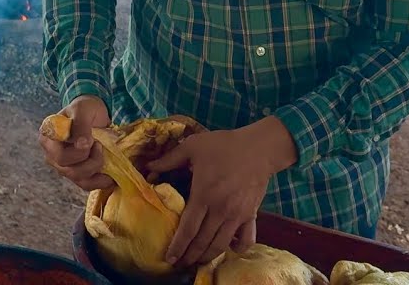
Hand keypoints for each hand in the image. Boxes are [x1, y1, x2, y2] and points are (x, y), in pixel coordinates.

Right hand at [38, 95, 112, 191]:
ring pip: (78, 178)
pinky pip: (86, 184)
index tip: (91, 139)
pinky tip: (111, 177)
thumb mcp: (82, 109)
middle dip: (89, 159)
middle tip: (99, 144)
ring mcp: (64, 166)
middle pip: (67, 169)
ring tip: (102, 151)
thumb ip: (80, 124)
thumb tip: (81, 145)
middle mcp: (52, 155)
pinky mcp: (77, 174)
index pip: (58, 153)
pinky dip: (100, 182)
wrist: (94, 113)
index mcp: (48, 138)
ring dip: (96, 167)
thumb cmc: (85, 108)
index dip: (77, 152)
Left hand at [145, 117, 298, 267]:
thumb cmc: (225, 145)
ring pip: (221, 245)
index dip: (178, 246)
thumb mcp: (193, 146)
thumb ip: (170, 159)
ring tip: (197, 261)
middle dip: (189, 256)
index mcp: (204, 195)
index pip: (188, 229)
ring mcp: (237, 215)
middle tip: (179, 264)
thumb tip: (148, 169)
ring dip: (208, 256)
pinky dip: (237, 249)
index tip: (169, 258)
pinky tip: (228, 249)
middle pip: (203, 242)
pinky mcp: (251, 215)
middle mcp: (220, 210)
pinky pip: (246, 240)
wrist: (260, 148)